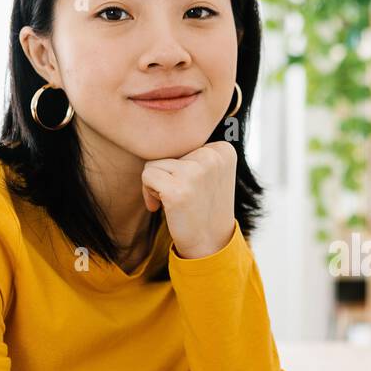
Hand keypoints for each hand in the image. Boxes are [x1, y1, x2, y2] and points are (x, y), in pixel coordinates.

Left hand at [141, 140, 236, 258]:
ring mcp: (196, 172)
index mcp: (223, 150)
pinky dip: (149, 194)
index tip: (192, 186)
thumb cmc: (203, 206)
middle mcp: (212, 157)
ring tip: (176, 201)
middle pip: (167, 150)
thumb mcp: (210, 172)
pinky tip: (166, 207)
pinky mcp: (178, 189)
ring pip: (154, 162)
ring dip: (157, 184)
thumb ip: (194, 151)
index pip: (182, 142)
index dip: (180, 165)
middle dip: (167, 174)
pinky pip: (147, 176)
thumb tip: (156, 127)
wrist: (210, 244)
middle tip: (183, 195)